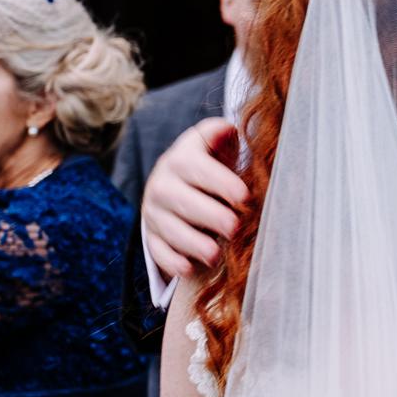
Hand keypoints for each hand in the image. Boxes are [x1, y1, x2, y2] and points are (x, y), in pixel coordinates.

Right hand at [142, 118, 248, 277]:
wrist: (178, 183)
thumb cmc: (210, 164)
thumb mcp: (215, 145)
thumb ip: (220, 136)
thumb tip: (227, 128)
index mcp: (181, 159)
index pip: (196, 168)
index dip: (220, 181)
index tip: (244, 196)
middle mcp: (162, 185)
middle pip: (182, 201)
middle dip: (210, 215)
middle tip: (234, 227)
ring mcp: (154, 213)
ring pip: (169, 229)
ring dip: (192, 243)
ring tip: (214, 254)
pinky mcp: (151, 236)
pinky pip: (157, 251)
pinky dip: (171, 261)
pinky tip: (188, 269)